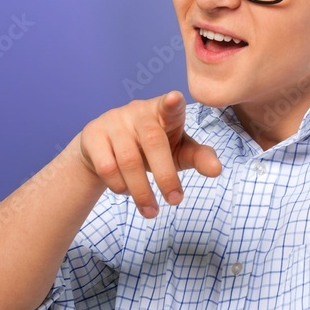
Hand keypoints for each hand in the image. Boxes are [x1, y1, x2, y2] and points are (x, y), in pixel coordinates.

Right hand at [77, 90, 222, 217]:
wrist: (105, 149)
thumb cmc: (152, 148)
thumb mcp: (178, 150)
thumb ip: (199, 157)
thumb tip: (217, 170)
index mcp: (163, 111)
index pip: (170, 105)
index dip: (172, 103)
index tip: (175, 99)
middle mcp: (138, 112)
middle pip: (154, 142)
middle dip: (166, 176)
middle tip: (176, 201)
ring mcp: (113, 121)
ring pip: (129, 160)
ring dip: (142, 191)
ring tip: (152, 211)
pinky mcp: (93, 135)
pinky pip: (107, 167)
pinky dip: (120, 186)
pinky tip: (127, 192)